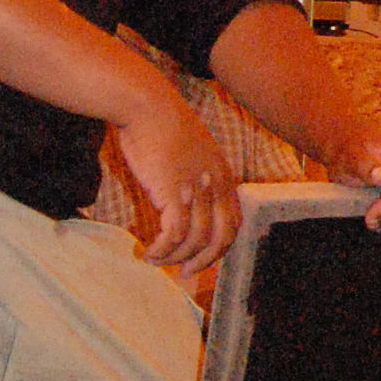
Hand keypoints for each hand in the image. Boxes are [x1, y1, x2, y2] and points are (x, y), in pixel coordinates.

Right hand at [113, 83, 242, 269]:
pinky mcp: (173, 193)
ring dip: (176, 258)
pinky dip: (162, 250)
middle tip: (185, 274)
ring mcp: (197, 190)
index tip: (202, 258)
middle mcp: (216, 186)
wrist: (147, 105)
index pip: (233, 222)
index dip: (220, 246)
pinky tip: (148, 252)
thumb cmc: (162, 125)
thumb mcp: (191, 151)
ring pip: (196, 241)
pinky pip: (174, 234)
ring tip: (156, 261)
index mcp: (223, 176)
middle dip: (205, 261)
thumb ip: (194, 175)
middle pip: (222, 237)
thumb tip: (182, 198)